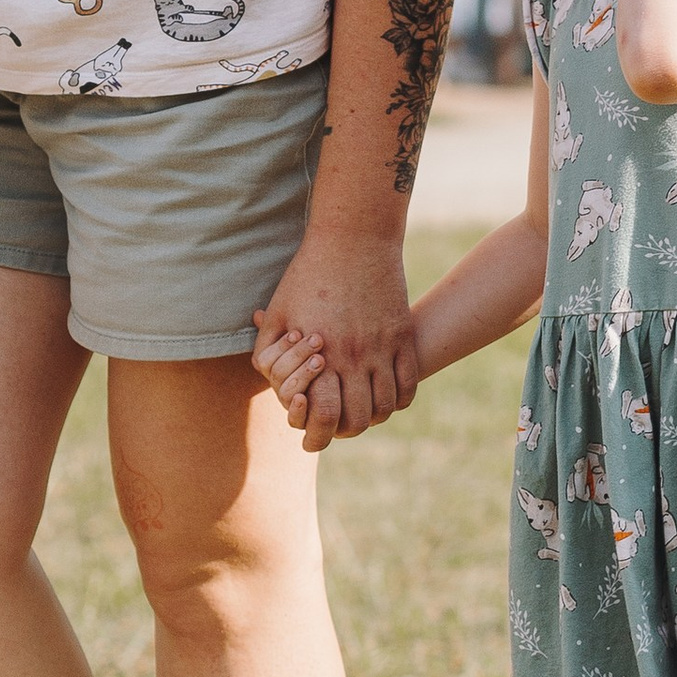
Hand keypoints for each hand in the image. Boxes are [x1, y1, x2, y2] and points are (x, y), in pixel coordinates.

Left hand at [253, 234, 419, 448]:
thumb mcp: (278, 311)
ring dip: (374, 416)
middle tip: (338, 429)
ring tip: (362, 412)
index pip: (324, 416)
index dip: (317, 435)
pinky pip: (408, 384)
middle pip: (359, 420)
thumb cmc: (307, 274)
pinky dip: (398, 399)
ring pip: (386, 406)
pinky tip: (385, 396)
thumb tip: (270, 381)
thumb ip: (268, 350)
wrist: (354, 237)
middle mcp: (355, 356)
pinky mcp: (403, 335)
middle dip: (345, 431)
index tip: (312, 439)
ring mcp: (384, 347)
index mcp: (320, 355)